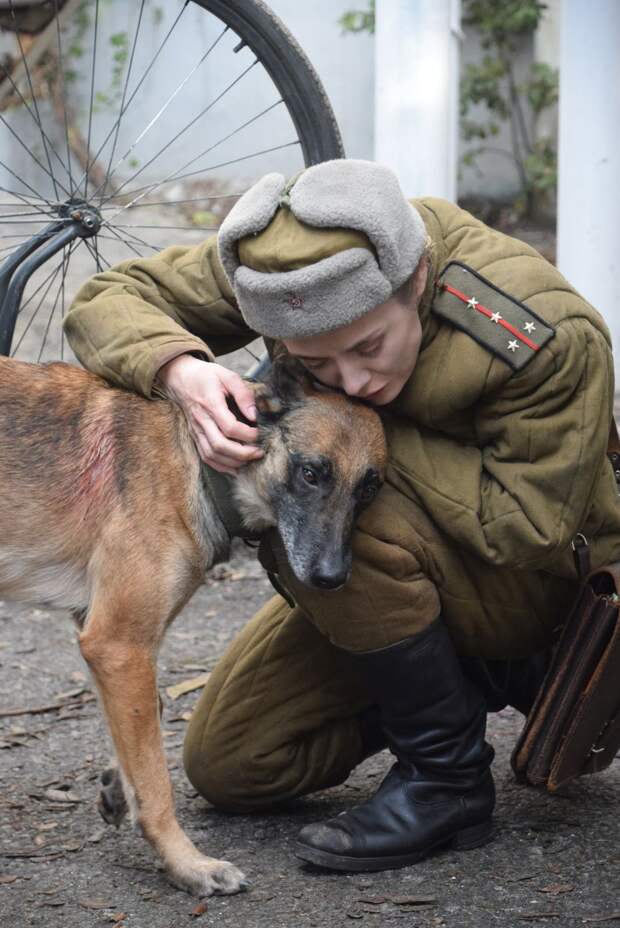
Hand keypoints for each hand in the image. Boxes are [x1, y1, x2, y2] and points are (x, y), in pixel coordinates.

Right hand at [157, 355, 262, 473]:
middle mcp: (201, 420)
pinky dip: (221, 466)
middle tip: (259, 452)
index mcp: (210, 403)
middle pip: (220, 445)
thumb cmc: (206, 376)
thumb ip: (243, 394)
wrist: (180, 378)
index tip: (261, 433)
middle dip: (242, 453)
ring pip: (212, 454)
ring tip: (250, 459)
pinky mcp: (195, 436)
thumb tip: (255, 415)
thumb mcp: (228, 376)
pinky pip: (206, 457)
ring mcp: (196, 430)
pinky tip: (235, 466)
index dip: (247, 434)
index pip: (229, 426)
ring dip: (233, 462)